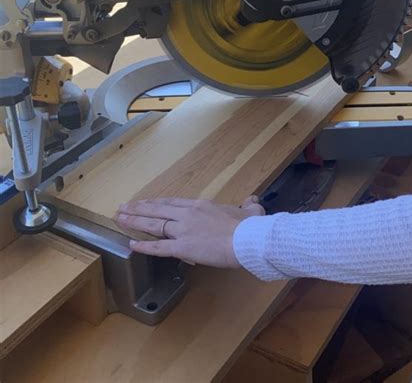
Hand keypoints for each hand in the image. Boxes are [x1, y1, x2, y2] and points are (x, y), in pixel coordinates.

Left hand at [115, 196, 264, 267]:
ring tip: (120, 219)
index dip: (155, 203)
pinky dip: (144, 246)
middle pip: (157, 210)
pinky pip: (159, 247)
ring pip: (154, 224)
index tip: (144, 203)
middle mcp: (188, 214)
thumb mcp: (250, 211)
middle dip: (138, 209)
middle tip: (122, 208)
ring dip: (135, 221)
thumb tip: (253, 201)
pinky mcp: (183, 247)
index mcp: (200, 206)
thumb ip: (249, 205)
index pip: (172, 203)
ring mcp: (183, 230)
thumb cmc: (249, 225)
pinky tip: (131, 244)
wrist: (248, 238)